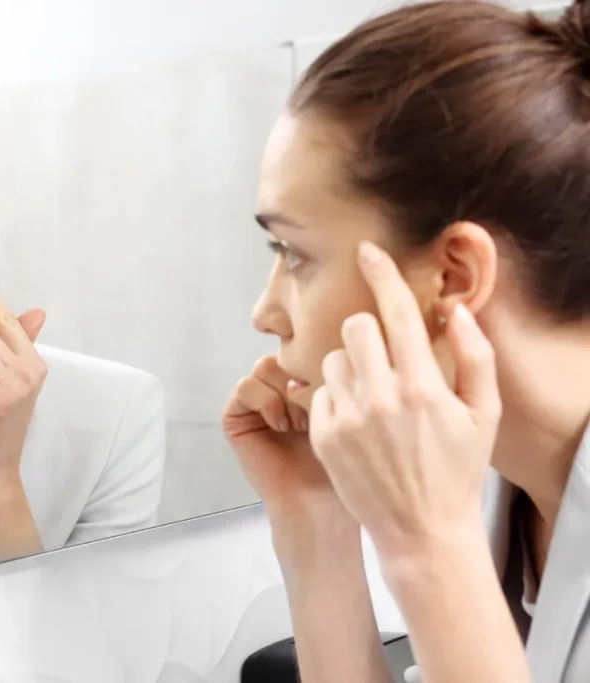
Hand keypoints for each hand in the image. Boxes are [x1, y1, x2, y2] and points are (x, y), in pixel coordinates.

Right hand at [223, 356, 344, 520]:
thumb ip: (335, 370)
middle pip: (284, 353)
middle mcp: (279, 389)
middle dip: (302, 377)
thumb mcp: (347, 405)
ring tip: (300, 422)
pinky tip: (282, 426)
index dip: (320, 362)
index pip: (305, 348)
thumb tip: (331, 337)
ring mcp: (256, 402)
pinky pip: (245, 386)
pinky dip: (265, 401)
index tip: (337, 393)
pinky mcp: (235, 417)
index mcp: (305, 381)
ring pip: (264, 366)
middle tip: (319, 409)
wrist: (318, 499)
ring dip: (285, 391)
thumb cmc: (341, 459)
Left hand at [309, 241, 500, 558]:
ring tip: (373, 398)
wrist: (420, 530)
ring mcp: (347, 418)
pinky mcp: (324, 436)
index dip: (381, 274)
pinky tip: (357, 423)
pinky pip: (320, 391)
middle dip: (368, 331)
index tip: (367, 251)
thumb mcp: (483, 414)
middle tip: (383, 355)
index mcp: (422, 387)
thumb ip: (475, 356)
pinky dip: (335, 397)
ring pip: (333, 359)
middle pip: (355, 328)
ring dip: (351, 366)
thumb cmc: (456, 470)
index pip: (397, 313)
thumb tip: (456, 311)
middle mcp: (380, 398)